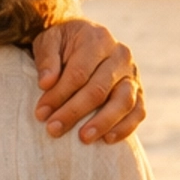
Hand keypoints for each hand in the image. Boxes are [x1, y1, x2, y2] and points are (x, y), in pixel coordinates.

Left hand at [31, 21, 144, 143]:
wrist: (81, 42)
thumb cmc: (62, 44)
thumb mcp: (48, 42)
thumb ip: (47, 59)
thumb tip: (46, 83)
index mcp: (98, 39)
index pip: (79, 72)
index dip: (59, 94)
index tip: (41, 113)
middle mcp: (120, 55)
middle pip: (99, 89)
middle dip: (74, 112)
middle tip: (53, 129)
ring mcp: (132, 75)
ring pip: (124, 101)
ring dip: (103, 122)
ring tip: (83, 139)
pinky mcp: (138, 92)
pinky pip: (138, 112)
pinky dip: (125, 127)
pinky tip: (107, 140)